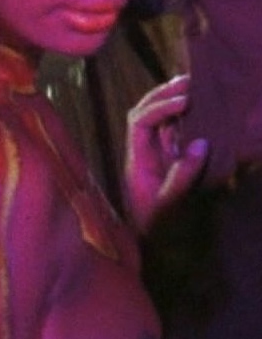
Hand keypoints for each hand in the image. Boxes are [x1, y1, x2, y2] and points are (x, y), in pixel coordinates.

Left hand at [125, 74, 207, 232]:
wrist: (161, 256)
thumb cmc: (161, 234)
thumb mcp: (170, 207)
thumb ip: (182, 176)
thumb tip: (200, 144)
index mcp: (137, 161)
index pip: (139, 121)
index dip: (160, 106)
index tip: (186, 101)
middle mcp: (143, 155)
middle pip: (145, 113)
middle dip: (163, 95)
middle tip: (190, 82)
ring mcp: (156, 159)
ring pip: (158, 122)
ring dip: (172, 103)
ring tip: (194, 89)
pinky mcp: (170, 165)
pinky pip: (173, 136)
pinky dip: (184, 121)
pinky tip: (201, 113)